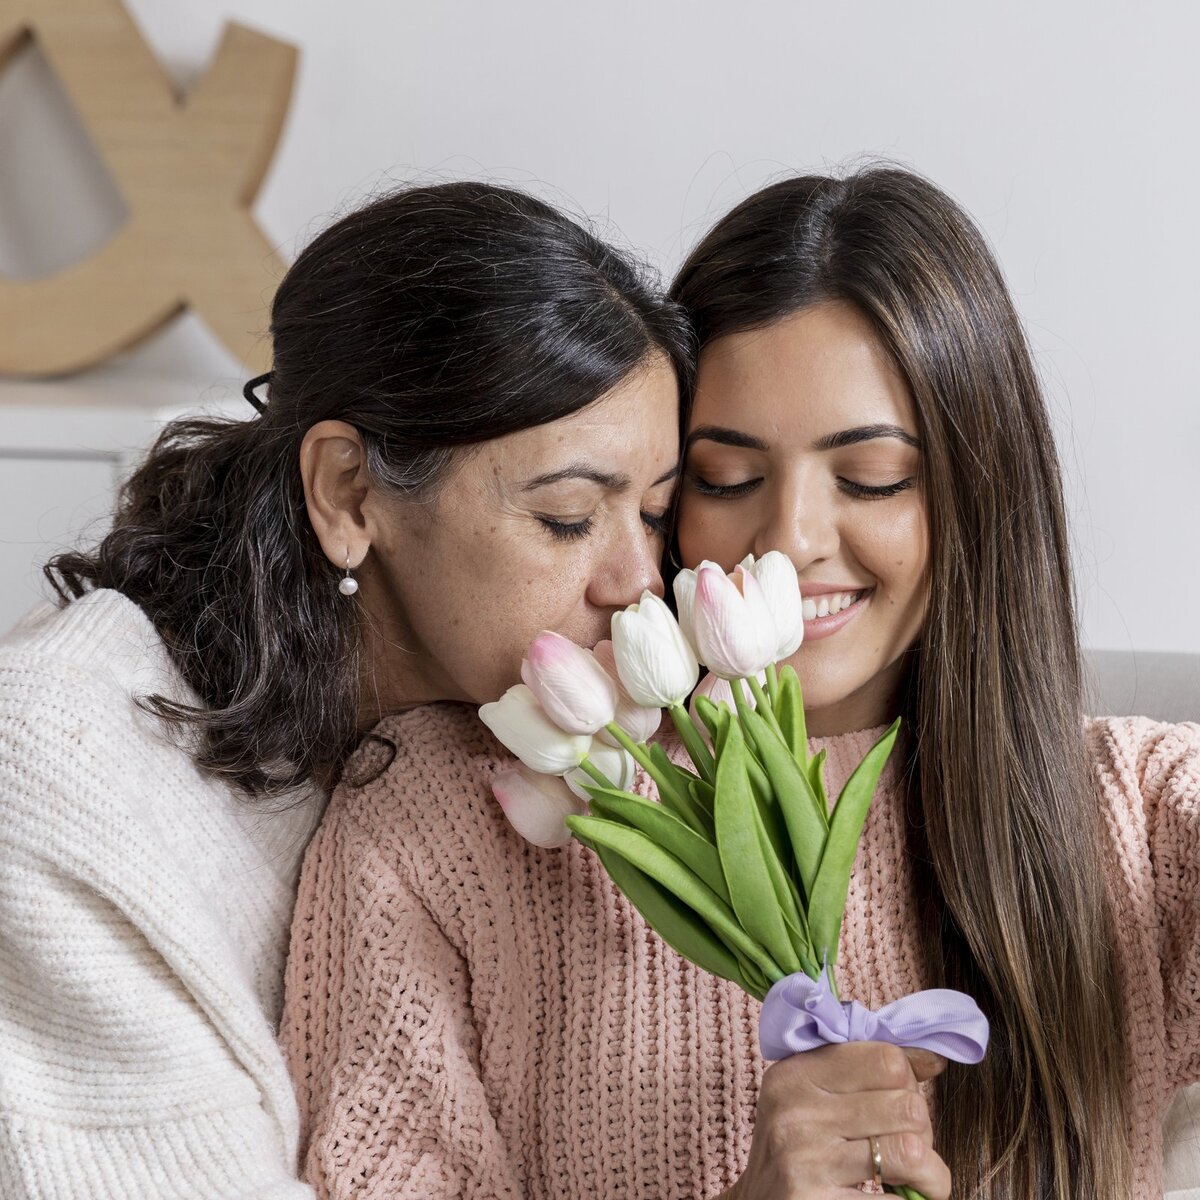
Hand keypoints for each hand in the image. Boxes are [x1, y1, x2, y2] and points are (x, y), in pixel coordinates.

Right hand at [720, 1042, 950, 1199]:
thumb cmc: (798, 1149)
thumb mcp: (813, 1097)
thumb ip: (866, 1071)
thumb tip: (933, 1061)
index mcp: (796, 1073)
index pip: (887, 1059)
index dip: (908, 1083)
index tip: (897, 1104)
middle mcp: (796, 1111)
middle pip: (907, 1106)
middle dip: (923, 1132)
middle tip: (909, 1148)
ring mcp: (805, 1161)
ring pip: (911, 1152)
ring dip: (932, 1174)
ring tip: (921, 1180)